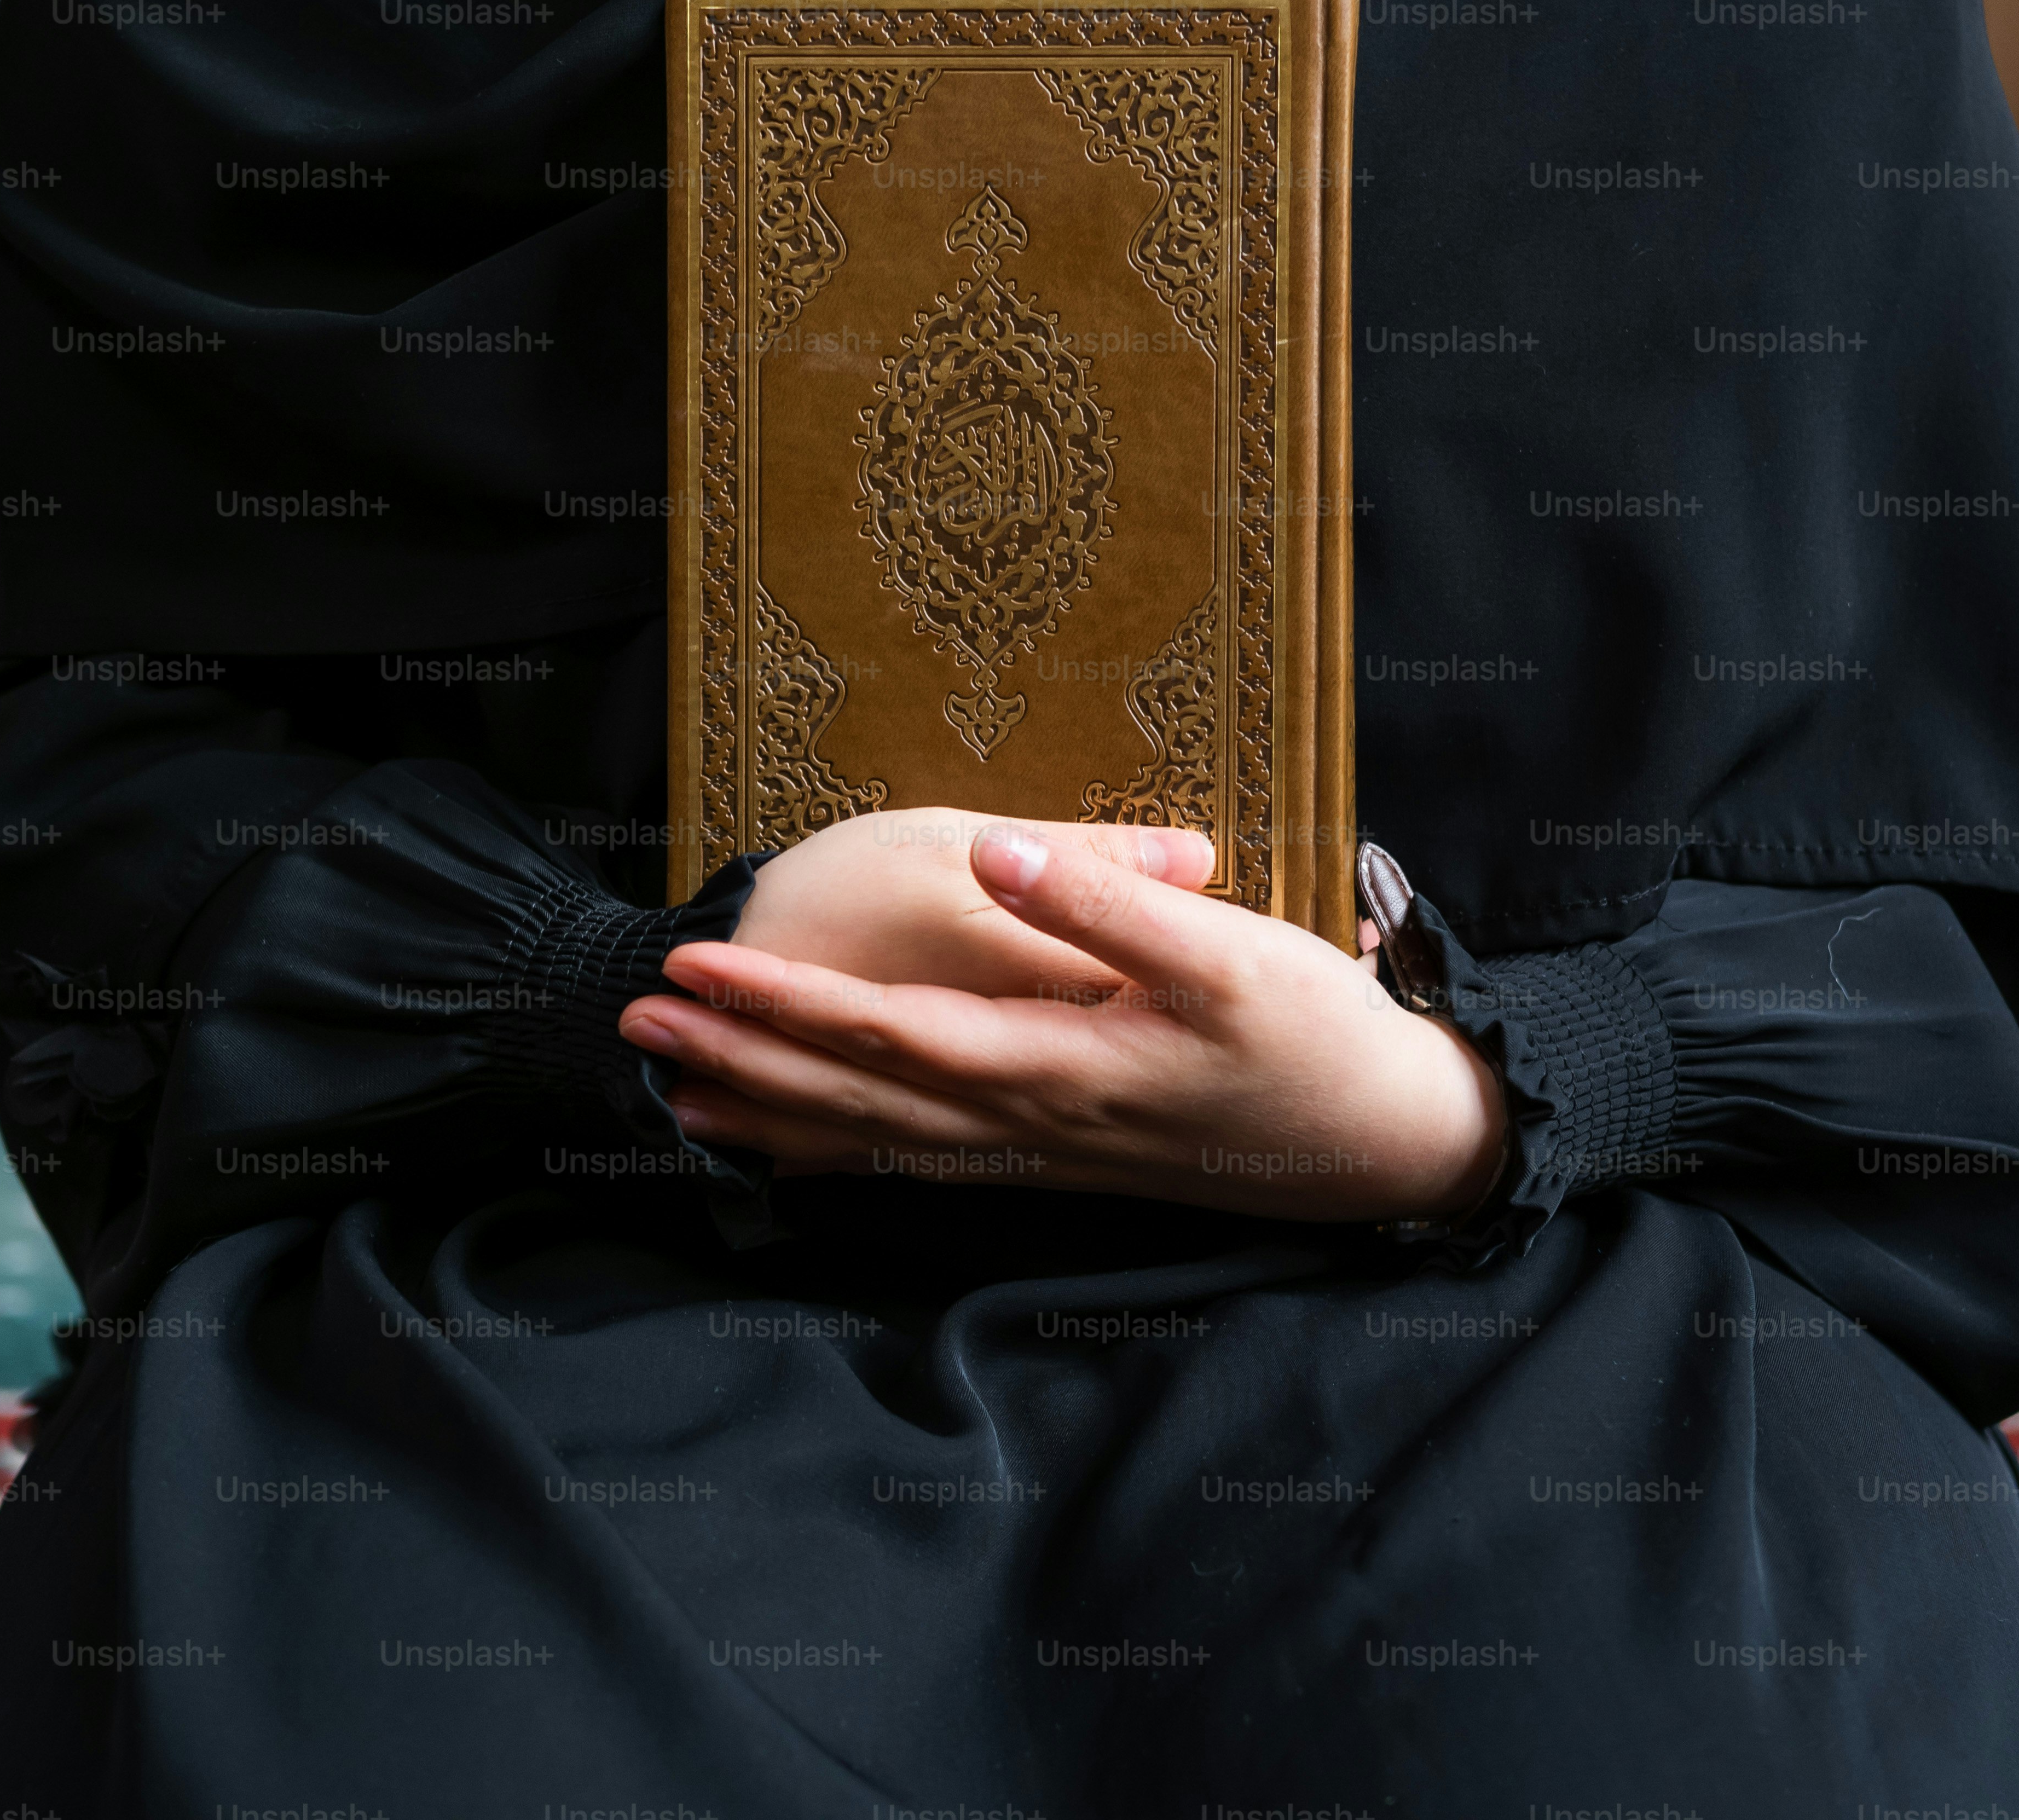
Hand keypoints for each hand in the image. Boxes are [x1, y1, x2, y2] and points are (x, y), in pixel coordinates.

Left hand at [623, 822, 1507, 1222]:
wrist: (1385, 1145)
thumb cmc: (1317, 1042)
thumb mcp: (1233, 958)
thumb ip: (1110, 906)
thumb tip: (999, 854)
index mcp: (1055, 1063)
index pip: (885, 1029)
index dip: (781, 999)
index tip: (691, 963)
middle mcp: (1028, 1121)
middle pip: (854, 1093)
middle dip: (739, 1056)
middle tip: (633, 1021)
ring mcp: (1039, 1153)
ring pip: (876, 1141)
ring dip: (773, 1115)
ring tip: (674, 1094)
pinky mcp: (1059, 1162)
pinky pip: (924, 1165)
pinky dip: (849, 1159)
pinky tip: (802, 1155)